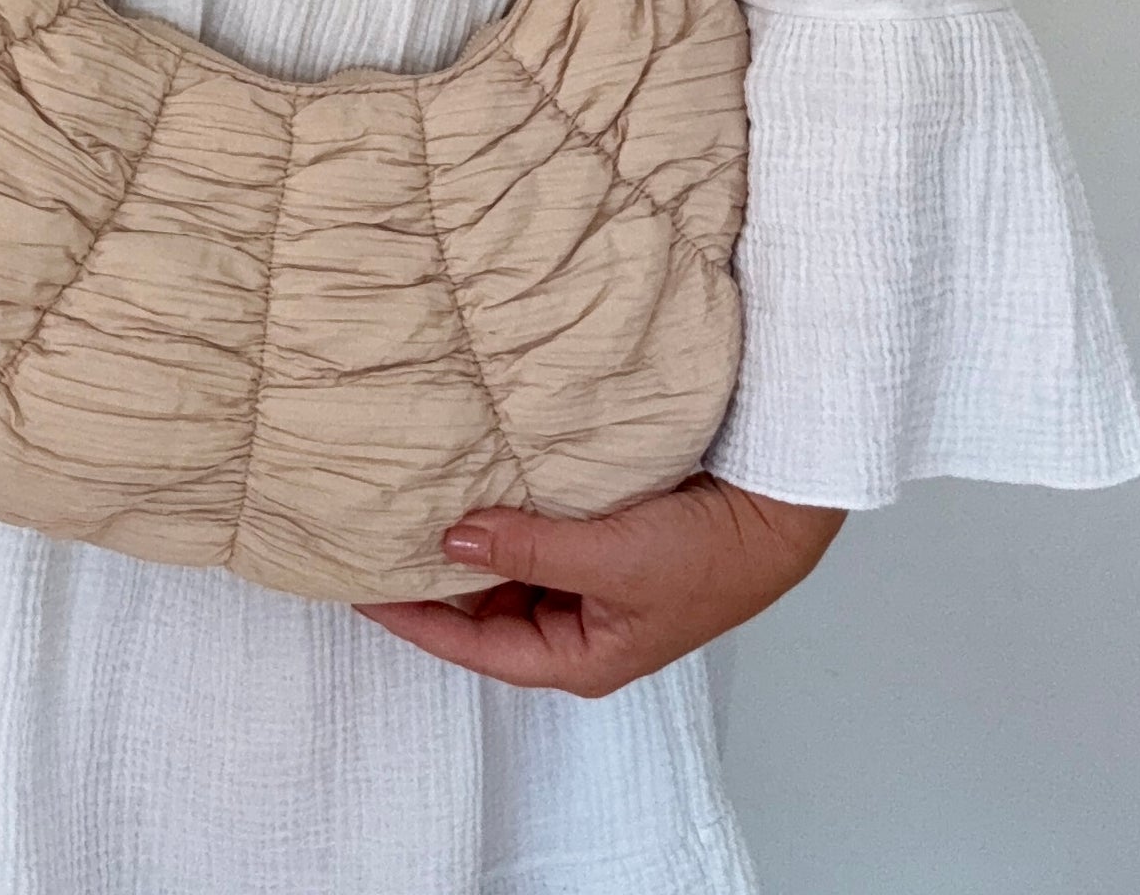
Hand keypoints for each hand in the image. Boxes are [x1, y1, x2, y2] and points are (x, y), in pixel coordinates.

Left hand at [353, 475, 846, 697]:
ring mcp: (592, 584)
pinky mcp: (604, 541)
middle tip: (381, 535)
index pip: (475, 645)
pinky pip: (537, 533)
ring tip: (418, 505)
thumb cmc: (713, 556)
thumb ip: (526, 548)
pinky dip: (506, 514)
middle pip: (487, 608)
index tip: (361, 589)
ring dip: (473, 541)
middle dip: (438, 577)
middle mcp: (579, 625)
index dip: (415, 618)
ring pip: (510, 568)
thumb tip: (451, 541)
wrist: (778, 516)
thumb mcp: (610, 557)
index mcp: (580, 656)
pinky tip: (478, 484)